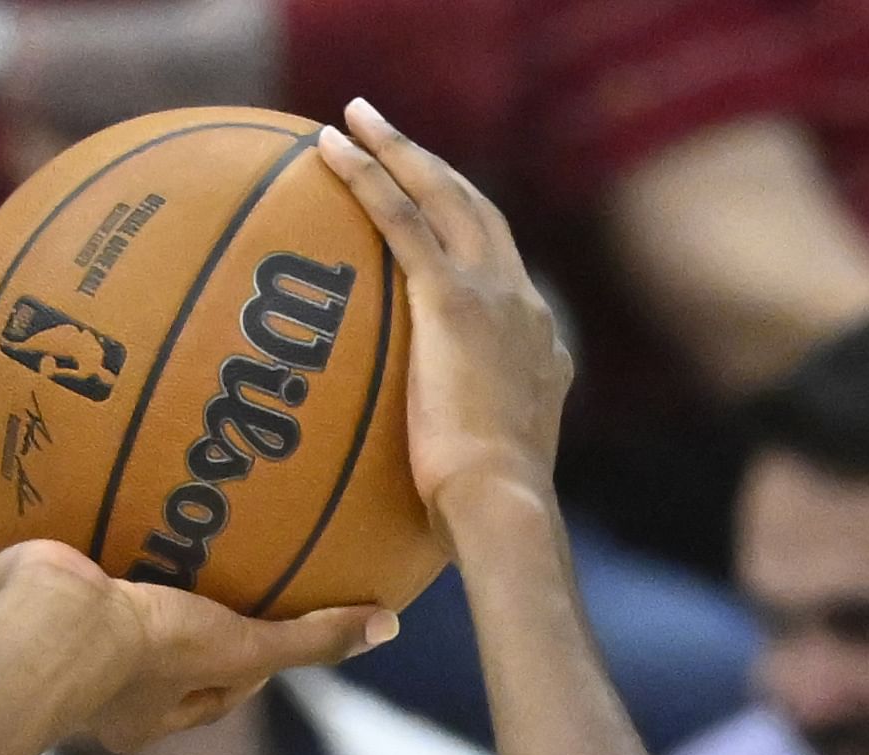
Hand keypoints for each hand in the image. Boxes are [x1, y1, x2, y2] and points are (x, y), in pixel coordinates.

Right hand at [0, 534, 387, 751]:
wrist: (45, 633)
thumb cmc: (143, 654)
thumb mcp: (241, 648)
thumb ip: (309, 640)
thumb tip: (386, 625)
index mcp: (136, 709)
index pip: (204, 683)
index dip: (237, 653)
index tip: (262, 614)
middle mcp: (87, 684)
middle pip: (138, 643)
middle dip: (163, 607)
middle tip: (196, 561)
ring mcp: (36, 638)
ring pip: (67, 597)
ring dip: (89, 560)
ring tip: (120, 506)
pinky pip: (5, 549)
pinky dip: (13, 518)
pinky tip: (39, 461)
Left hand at [312, 99, 572, 540]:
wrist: (504, 509)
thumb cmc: (484, 522)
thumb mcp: (482, 485)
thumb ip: (462, 466)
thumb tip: (431, 500)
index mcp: (539, 347)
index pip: (505, 273)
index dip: (471, 236)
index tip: (436, 218)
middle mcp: (524, 307)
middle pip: (478, 213)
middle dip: (433, 169)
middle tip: (389, 134)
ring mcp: (494, 297)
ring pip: (445, 197)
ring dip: (400, 150)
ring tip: (354, 117)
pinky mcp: (454, 302)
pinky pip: (402, 221)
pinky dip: (368, 178)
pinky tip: (330, 149)